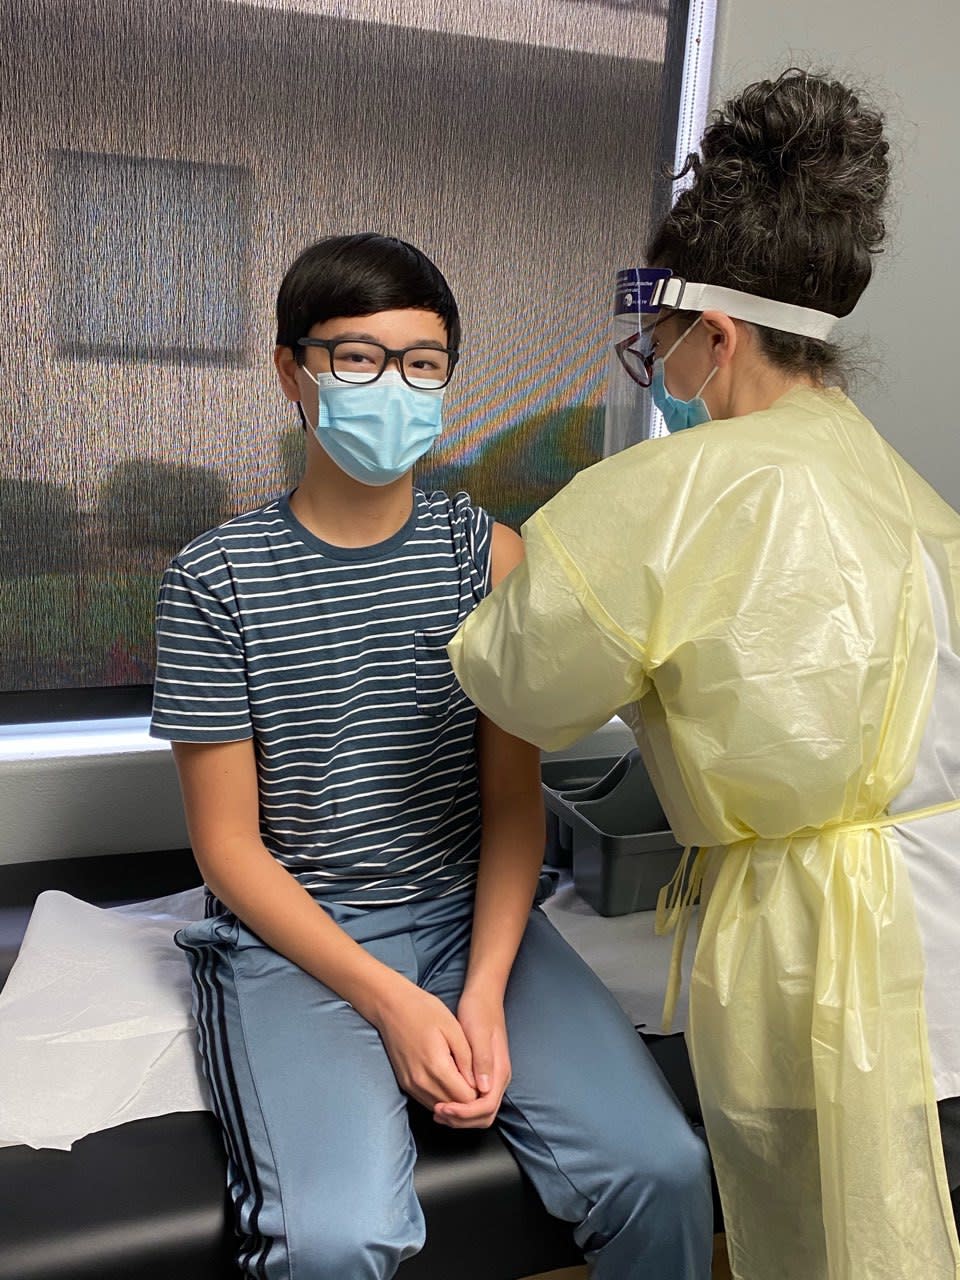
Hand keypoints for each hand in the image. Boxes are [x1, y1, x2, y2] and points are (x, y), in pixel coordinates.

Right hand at [373, 976, 477, 1111]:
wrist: (391, 1006)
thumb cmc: (424, 1011)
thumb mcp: (453, 1028)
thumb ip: (467, 1059)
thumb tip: (479, 1084)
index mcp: (436, 1066)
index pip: (465, 1098)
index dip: (479, 1091)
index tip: (484, 1078)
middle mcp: (421, 1082)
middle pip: (454, 1106)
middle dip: (469, 1099)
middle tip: (477, 1079)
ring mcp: (411, 1085)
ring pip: (441, 1107)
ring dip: (454, 1100)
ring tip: (464, 1079)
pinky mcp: (405, 1084)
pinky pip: (428, 1101)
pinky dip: (441, 1096)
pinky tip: (448, 1081)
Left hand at [434, 987, 510, 1128]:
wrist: (483, 998)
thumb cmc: (479, 1012)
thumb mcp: (479, 1033)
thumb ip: (482, 1060)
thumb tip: (482, 1088)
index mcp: (499, 1071)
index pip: (485, 1107)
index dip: (464, 1113)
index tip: (442, 1107)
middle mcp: (497, 1079)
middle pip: (483, 1116)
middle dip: (460, 1119)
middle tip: (436, 1112)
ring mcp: (490, 1078)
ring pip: (478, 1112)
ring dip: (458, 1117)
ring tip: (436, 1110)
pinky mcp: (481, 1076)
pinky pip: (472, 1101)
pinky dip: (457, 1107)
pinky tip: (440, 1100)